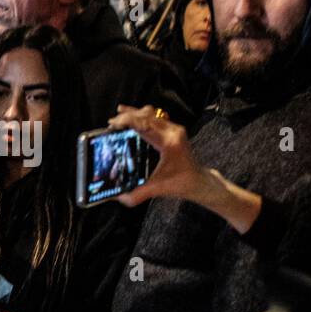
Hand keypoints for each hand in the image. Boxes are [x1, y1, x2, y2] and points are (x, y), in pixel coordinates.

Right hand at [107, 104, 261, 232]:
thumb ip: (138, 194)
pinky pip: (156, 117)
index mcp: (169, 143)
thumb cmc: (183, 183)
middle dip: (128, 116)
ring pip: (152, 113)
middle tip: (112, 123)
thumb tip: (119, 198)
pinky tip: (131, 118)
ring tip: (118, 117)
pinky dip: (141, 117)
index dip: (129, 121)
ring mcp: (174, 129)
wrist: (199, 181)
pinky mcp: (173, 131)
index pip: (146, 125)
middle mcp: (173, 132)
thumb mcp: (158, 189)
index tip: (114, 124)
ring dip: (134, 114)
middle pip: (147, 115)